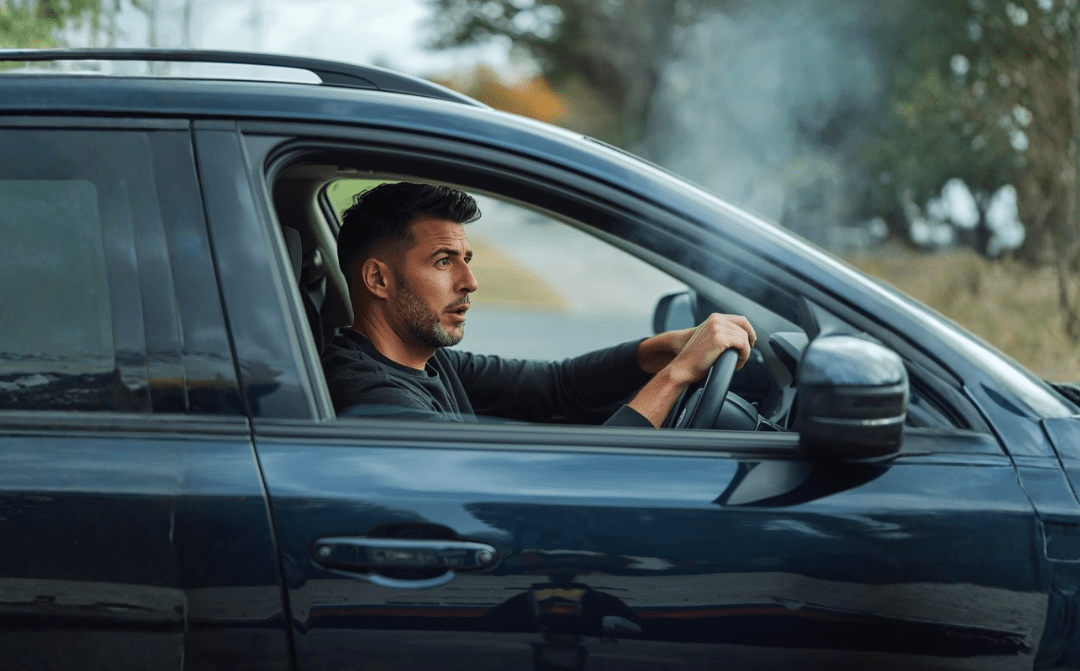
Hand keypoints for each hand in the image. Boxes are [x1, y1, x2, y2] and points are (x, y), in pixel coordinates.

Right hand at [629, 313, 755, 426]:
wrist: (683, 367)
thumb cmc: (696, 358)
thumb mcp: (709, 339)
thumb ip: (721, 333)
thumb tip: (741, 337)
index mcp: (714, 318)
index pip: (741, 320)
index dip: (749, 331)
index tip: (751, 343)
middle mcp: (716, 320)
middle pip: (744, 329)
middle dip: (747, 344)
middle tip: (743, 357)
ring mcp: (717, 328)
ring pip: (744, 338)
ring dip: (745, 352)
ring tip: (737, 363)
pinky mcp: (720, 339)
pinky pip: (743, 345)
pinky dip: (744, 356)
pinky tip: (737, 364)